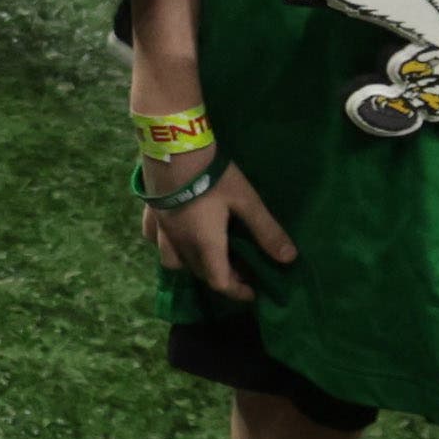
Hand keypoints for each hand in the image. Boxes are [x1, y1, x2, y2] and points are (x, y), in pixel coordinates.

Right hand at [141, 155, 295, 303]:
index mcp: (205, 245)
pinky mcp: (150, 212)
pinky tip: (174, 232)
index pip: (219, 281)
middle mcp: (180, 244)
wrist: (172, 146)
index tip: (252, 292)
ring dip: (192, 264)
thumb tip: (289, 259)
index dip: (237, 291)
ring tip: (204, 254)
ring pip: (173, 261)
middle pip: (199, 273)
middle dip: (220, 277)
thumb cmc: (212, 176)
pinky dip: (167, 243)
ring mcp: (161, 229)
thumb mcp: (245, 201)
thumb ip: (266, 230)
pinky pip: (153, 238)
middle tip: (239, 269)